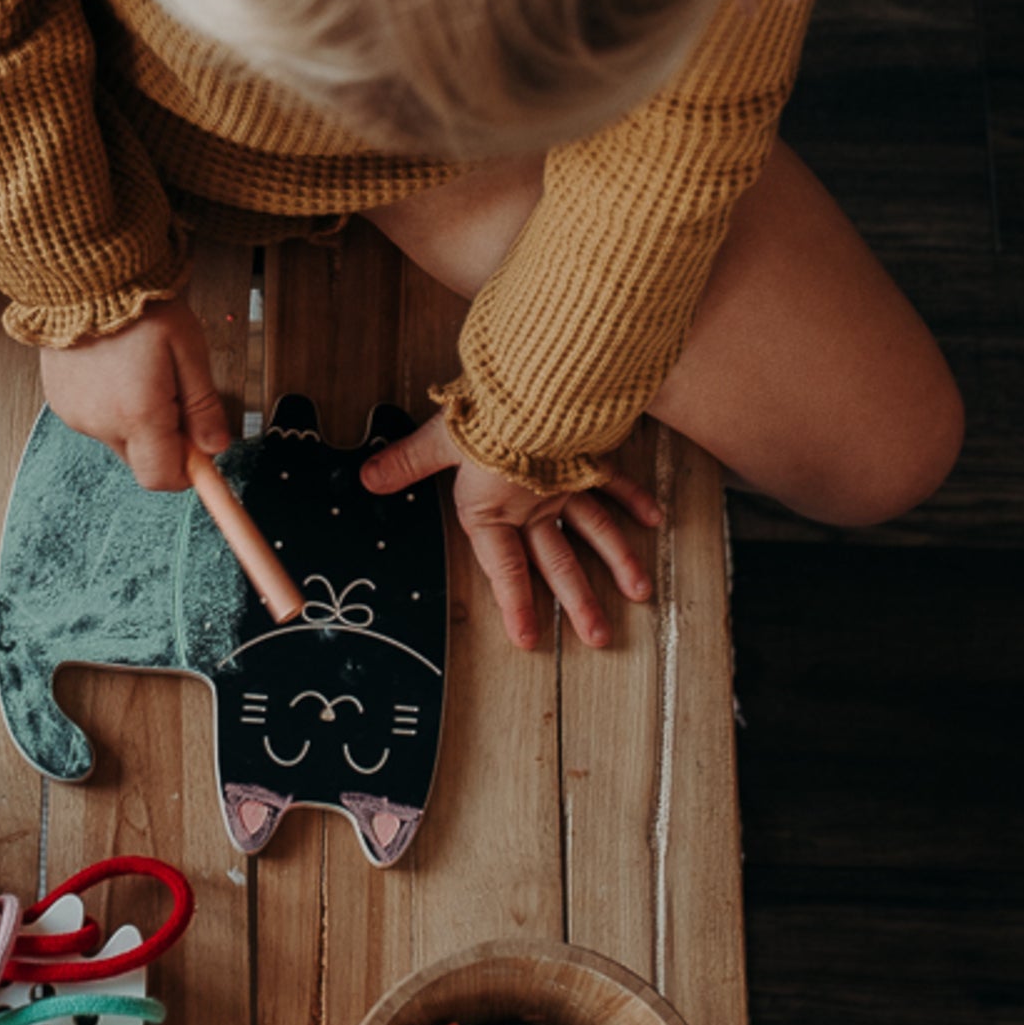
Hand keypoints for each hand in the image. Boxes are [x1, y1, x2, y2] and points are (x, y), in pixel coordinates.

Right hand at [39, 299, 229, 491]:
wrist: (84, 277)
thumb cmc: (139, 306)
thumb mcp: (188, 350)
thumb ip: (203, 405)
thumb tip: (215, 447)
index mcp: (138, 414)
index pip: (163, 478)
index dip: (187, 471)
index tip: (202, 452)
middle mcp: (101, 423)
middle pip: (143, 462)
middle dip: (165, 441)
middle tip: (175, 394)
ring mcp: (76, 415)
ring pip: (120, 441)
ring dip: (137, 422)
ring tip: (141, 372)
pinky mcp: (61, 404)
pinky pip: (96, 422)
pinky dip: (111, 407)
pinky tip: (116, 371)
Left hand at [359, 413, 663, 651]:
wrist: (533, 385)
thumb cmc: (485, 414)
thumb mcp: (439, 440)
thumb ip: (407, 462)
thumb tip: (368, 478)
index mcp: (494, 508)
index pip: (504, 567)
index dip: (514, 604)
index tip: (528, 639)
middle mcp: (533, 504)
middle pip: (558, 561)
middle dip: (578, 602)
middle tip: (599, 637)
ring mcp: (564, 483)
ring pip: (595, 531)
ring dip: (618, 563)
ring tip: (640, 594)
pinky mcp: (585, 457)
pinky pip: (613, 481)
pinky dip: (634, 498)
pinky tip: (655, 520)